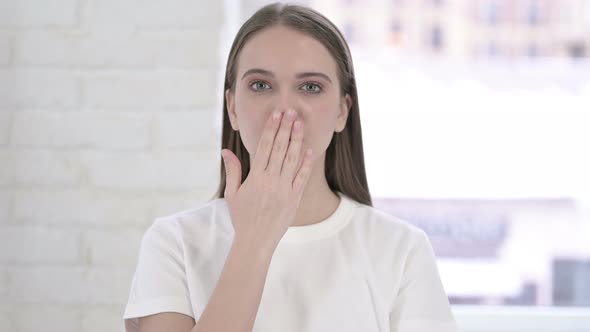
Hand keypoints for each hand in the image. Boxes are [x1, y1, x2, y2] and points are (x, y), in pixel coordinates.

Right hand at [221, 109, 314, 249]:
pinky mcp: (294, 199)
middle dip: (285, 128)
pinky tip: (309, 150)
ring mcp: (284, 189)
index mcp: (255, 178)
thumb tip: (226, 151)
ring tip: (300, 124)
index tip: (276, 114)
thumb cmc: (242, 218)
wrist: (255, 242)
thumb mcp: (232, 194)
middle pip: (279, 149)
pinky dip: (306, 164)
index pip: (264, 147)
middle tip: (290, 111)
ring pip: (291, 159)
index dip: (271, 129)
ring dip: (296, 140)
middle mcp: (271, 181)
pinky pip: (302, 178)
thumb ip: (233, 170)